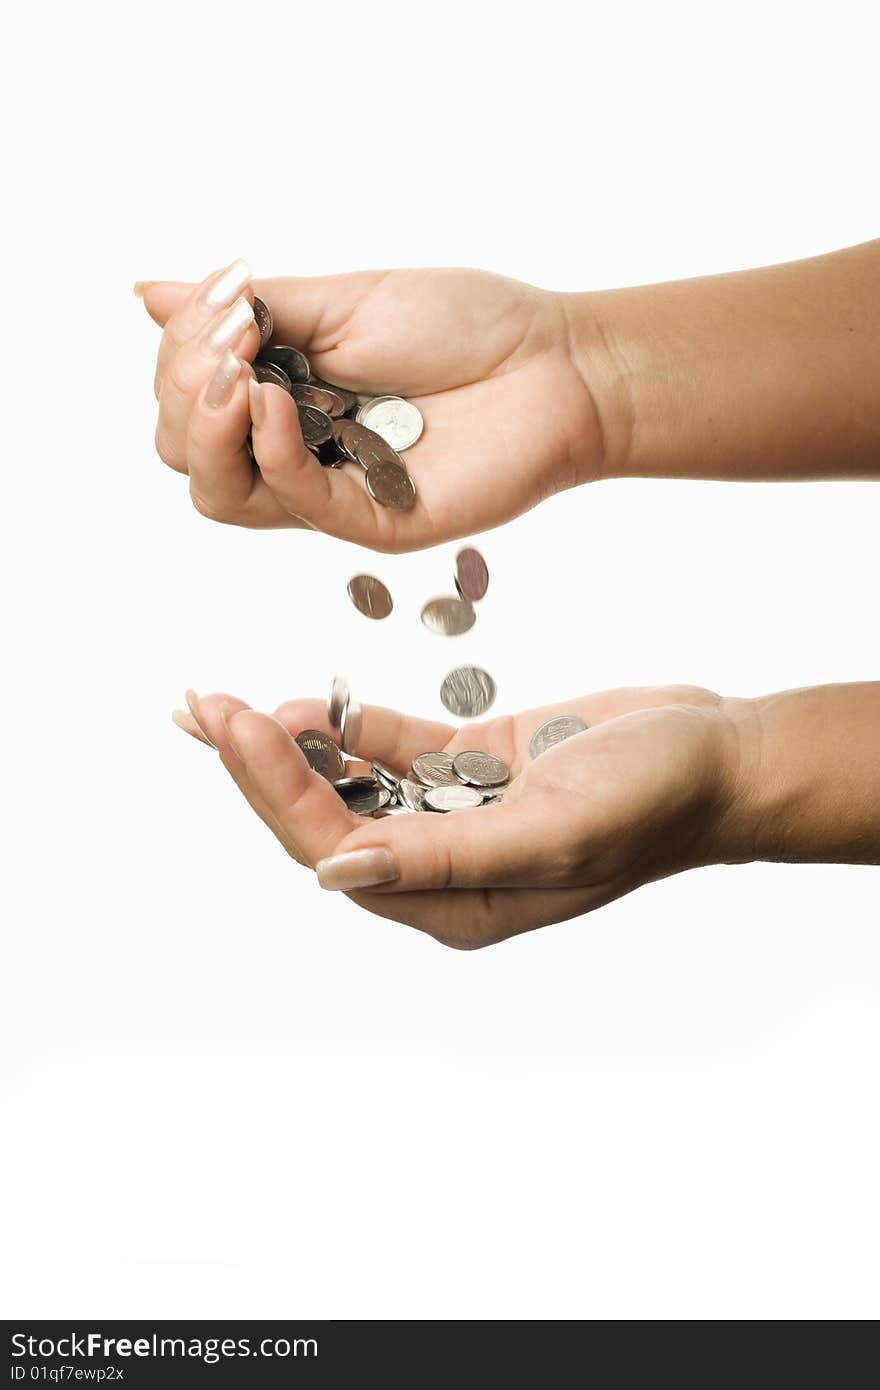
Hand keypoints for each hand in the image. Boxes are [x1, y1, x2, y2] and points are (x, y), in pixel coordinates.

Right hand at [141, 262, 603, 550]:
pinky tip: (275, 401)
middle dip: (184, 390)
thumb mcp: (344, 301)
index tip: (227, 298)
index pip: (185, 402)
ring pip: (222, 493)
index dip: (182, 354)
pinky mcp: (373, 522)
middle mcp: (292, 454)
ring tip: (238, 373)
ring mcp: (330, 494)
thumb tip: (150, 293)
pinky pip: (295, 502)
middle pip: (186, 454)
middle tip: (227, 339)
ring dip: (211, 427)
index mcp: (280, 399)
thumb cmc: (468, 328)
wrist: (558, 365)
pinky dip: (270, 448)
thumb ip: (252, 309)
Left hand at [173, 684, 752, 948]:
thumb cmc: (655, 801)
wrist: (722, 756)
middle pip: (329, 820)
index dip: (277, 791)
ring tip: (229, 706)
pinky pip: (398, 753)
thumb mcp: (551, 832)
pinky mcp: (479, 768)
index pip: (340, 852)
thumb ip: (442, 856)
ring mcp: (462, 815)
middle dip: (261, 767)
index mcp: (459, 905)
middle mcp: (449, 869)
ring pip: (354, 785)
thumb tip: (337, 875)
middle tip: (202, 708)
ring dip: (295, 747)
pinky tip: (308, 704)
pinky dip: (352, 729)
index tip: (235, 721)